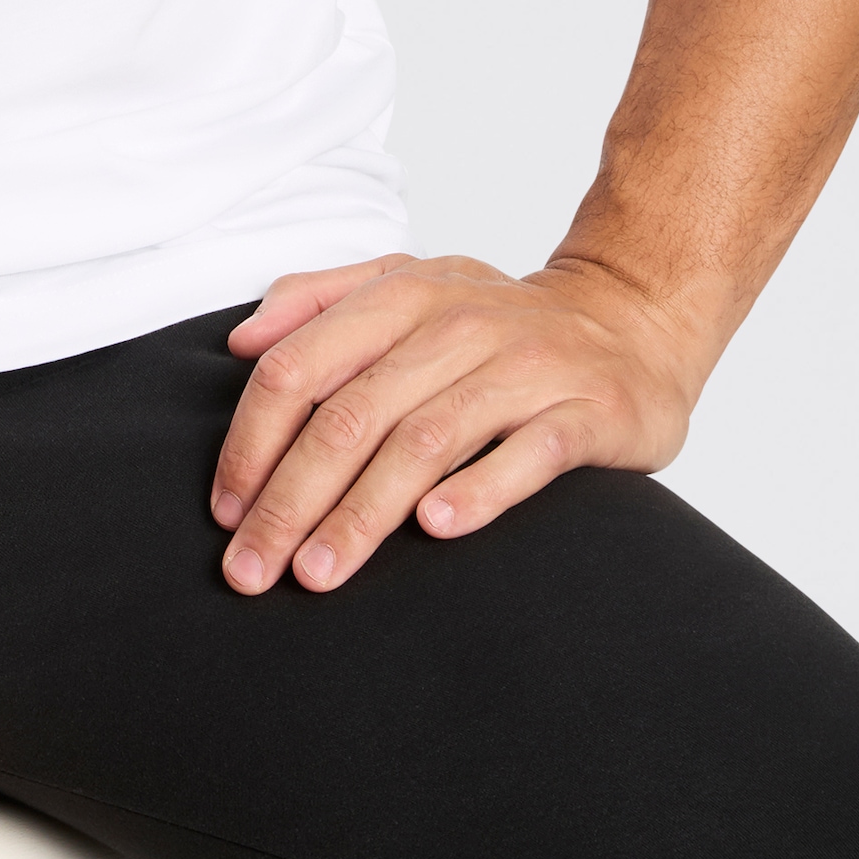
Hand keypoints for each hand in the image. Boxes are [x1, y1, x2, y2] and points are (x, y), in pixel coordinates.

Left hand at [209, 253, 708, 593]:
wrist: (633, 320)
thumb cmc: (496, 322)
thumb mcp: (406, 285)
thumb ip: (318, 299)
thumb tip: (241, 341)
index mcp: (402, 295)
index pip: (300, 366)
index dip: (253, 441)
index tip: (226, 513)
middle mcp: (459, 324)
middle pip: (352, 415)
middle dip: (292, 499)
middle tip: (254, 571)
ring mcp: (527, 366)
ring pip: (426, 441)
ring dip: (364, 513)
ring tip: (318, 573)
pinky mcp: (589, 410)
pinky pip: (528, 452)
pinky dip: (480, 488)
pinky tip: (437, 530)